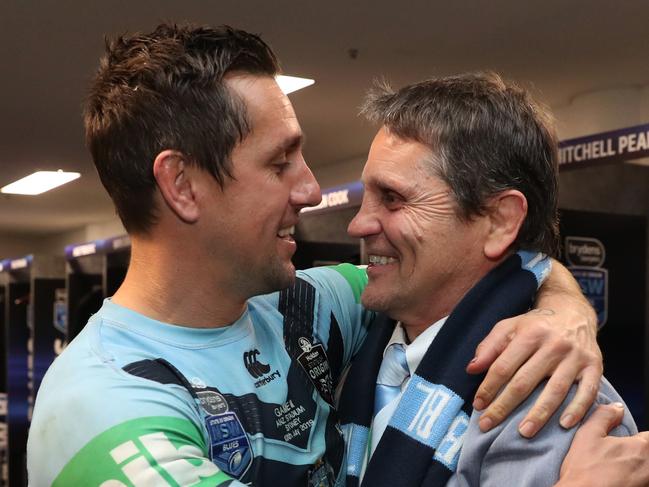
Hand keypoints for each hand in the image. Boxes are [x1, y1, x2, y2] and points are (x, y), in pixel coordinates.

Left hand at [467, 289, 600, 436]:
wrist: (573, 313)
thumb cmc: (535, 325)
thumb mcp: (509, 327)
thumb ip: (489, 347)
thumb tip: (471, 369)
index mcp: (529, 334)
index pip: (504, 366)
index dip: (489, 387)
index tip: (478, 405)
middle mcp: (553, 345)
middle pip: (524, 381)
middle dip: (504, 406)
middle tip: (489, 424)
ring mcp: (575, 357)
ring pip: (554, 390)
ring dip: (539, 414)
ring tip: (524, 432)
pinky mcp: (595, 366)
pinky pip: (587, 391)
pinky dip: (577, 409)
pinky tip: (564, 424)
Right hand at [557, 403, 648, 486]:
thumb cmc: (584, 470)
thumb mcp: (587, 435)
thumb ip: (604, 416)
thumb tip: (617, 408)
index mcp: (640, 448)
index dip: (638, 439)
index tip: (626, 444)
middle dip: (639, 453)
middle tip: (620, 457)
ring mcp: (646, 482)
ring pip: (646, 469)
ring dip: (638, 467)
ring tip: (619, 469)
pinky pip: (642, 481)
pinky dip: (635, 479)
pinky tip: (620, 479)